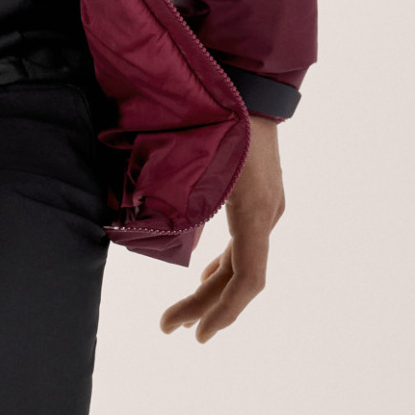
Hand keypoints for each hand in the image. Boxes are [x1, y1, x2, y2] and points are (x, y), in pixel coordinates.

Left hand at [160, 115, 284, 340]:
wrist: (253, 81)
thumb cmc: (223, 115)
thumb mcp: (199, 158)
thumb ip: (180, 194)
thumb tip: (146, 228)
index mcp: (255, 211)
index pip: (248, 279)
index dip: (223, 311)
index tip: (198, 334)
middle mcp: (267, 214)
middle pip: (240, 277)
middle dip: (204, 306)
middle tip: (168, 328)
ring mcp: (267, 205)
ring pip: (243, 260)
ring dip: (213, 287)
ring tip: (184, 312)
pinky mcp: (260, 195)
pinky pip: (244, 242)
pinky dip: (224, 263)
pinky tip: (207, 273)